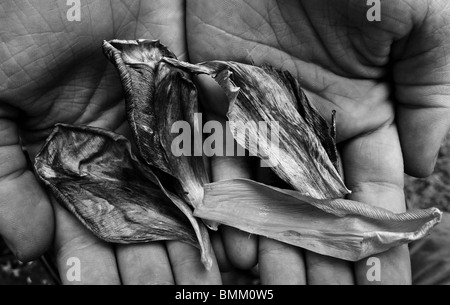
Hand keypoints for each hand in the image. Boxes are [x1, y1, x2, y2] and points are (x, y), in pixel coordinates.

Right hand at [0, 0, 220, 284]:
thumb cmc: (20, 18)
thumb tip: (28, 247)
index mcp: (70, 156)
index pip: (85, 229)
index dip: (96, 269)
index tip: (109, 298)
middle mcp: (119, 151)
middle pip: (141, 223)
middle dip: (155, 267)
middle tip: (175, 298)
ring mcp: (159, 130)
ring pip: (182, 199)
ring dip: (196, 242)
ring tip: (210, 283)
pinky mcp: (194, 102)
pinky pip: (215, 153)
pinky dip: (227, 192)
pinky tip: (239, 232)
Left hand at [187, 0, 449, 283]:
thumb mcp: (425, 20)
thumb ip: (433, 91)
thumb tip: (425, 162)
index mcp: (364, 110)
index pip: (373, 190)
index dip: (375, 237)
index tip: (377, 283)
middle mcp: (311, 121)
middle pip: (314, 202)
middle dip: (318, 251)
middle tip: (317, 298)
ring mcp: (261, 113)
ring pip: (265, 190)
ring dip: (270, 239)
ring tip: (273, 287)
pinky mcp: (217, 97)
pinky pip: (218, 157)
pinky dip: (224, 200)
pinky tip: (231, 242)